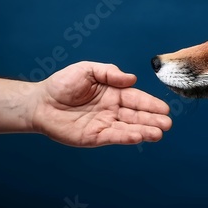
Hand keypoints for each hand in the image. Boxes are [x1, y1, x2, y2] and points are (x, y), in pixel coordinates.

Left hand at [32, 61, 170, 146]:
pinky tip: (138, 137)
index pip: (136, 99)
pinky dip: (126, 137)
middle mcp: (113, 110)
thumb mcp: (87, 70)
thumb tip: (131, 78)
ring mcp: (105, 124)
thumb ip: (109, 73)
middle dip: (153, 119)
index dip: (150, 103)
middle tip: (167, 124)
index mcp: (114, 93)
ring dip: (144, 131)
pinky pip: (113, 136)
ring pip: (129, 128)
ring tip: (159, 133)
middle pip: (137, 115)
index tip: (165, 108)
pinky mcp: (94, 136)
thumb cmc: (62, 84)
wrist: (40, 102)